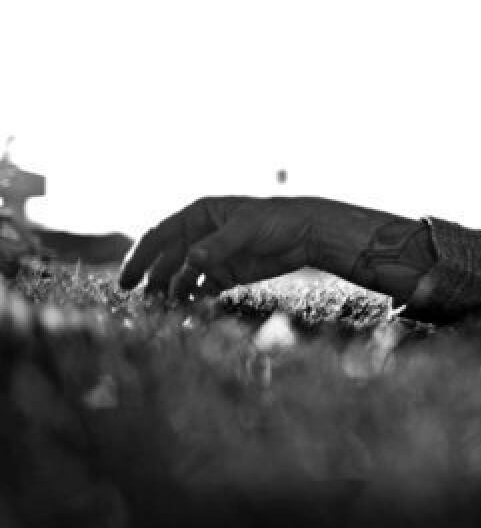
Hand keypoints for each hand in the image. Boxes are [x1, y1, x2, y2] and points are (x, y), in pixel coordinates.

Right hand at [119, 196, 324, 300]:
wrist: (307, 235)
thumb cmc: (276, 220)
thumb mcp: (246, 227)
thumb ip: (219, 244)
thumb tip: (191, 260)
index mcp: (198, 214)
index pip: (159, 235)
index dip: (139, 257)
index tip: (126, 280)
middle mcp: (200, 235)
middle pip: (166, 260)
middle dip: (153, 280)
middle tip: (143, 304)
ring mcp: (212, 256)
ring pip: (182, 277)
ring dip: (172, 293)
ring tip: (165, 312)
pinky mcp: (226, 275)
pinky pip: (202, 290)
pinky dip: (194, 301)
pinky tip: (188, 313)